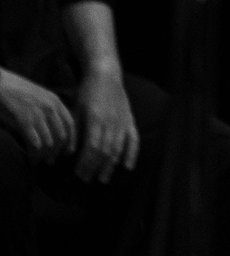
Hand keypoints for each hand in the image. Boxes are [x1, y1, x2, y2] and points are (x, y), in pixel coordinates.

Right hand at [0, 67, 75, 163]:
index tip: (68, 152)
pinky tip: (30, 159)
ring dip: (44, 155)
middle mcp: (50, 108)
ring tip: (38, 161)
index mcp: (56, 101)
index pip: (70, 124)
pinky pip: (35, 143)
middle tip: (50, 161)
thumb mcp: (39, 97)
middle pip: (61, 136)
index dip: (71, 140)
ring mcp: (38, 114)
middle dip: (57, 151)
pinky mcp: (24, 120)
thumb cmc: (15, 91)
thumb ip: (48, 110)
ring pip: (49, 142)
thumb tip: (53, 129)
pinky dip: (34, 154)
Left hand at [72, 68, 138, 182]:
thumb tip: (70, 153)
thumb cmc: (87, 92)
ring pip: (118, 148)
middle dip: (96, 167)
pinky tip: (127, 167)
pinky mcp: (130, 120)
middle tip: (87, 180)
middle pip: (105, 151)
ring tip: (103, 178)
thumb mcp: (76, 110)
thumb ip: (75, 132)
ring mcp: (123, 121)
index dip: (86, 163)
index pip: (93, 147)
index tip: (79, 174)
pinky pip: (134, 140)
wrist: (106, 75)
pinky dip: (132, 154)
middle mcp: (112, 122)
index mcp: (96, 119)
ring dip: (111, 165)